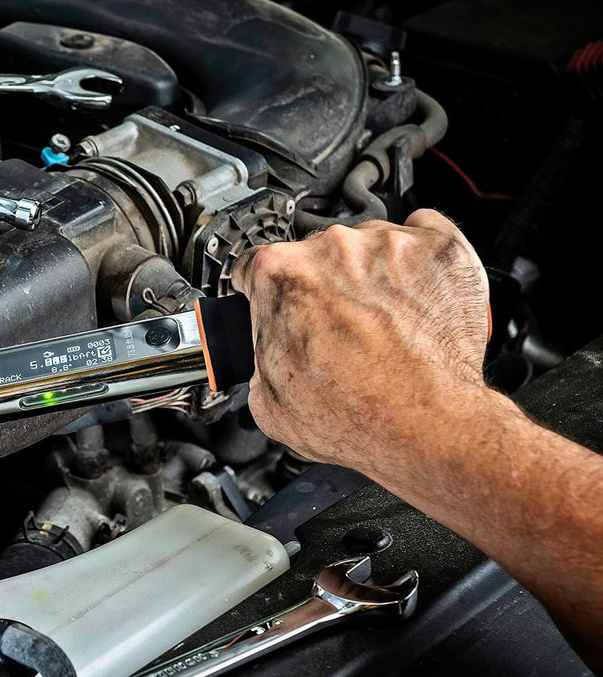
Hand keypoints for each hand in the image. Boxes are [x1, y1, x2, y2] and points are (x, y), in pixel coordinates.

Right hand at [231, 210, 490, 473]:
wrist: (427, 426)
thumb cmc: (355, 415)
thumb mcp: (267, 401)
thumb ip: (260, 355)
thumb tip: (270, 350)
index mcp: (278, 274)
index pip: (255, 267)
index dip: (264, 292)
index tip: (277, 303)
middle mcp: (331, 247)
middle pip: (314, 255)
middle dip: (321, 288)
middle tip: (337, 331)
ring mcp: (388, 243)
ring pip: (367, 246)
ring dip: (369, 276)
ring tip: (382, 324)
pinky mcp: (440, 249)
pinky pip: (424, 232)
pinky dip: (418, 257)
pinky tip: (413, 293)